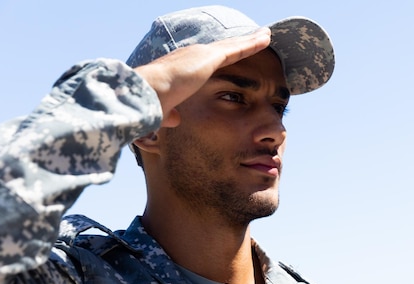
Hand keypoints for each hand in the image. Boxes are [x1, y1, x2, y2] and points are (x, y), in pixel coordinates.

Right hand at [134, 28, 270, 126]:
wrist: (149, 91)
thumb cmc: (152, 102)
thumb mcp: (164, 109)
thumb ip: (171, 113)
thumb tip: (174, 119)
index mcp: (183, 67)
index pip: (207, 61)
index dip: (220, 57)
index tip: (229, 54)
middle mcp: (193, 55)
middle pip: (223, 48)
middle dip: (238, 44)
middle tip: (254, 37)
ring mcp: (203, 54)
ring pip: (233, 45)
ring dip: (250, 40)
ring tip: (265, 35)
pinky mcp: (212, 57)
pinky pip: (238, 49)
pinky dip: (253, 43)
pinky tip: (265, 39)